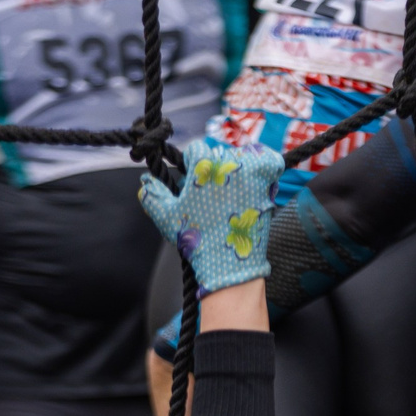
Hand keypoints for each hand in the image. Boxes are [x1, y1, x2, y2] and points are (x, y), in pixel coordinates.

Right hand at [139, 138, 284, 294]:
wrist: (229, 265)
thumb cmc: (197, 240)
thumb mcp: (166, 216)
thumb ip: (152, 194)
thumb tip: (145, 181)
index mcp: (204, 165)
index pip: (196, 149)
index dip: (192, 166)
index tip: (194, 183)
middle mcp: (229, 162)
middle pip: (219, 154)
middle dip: (214, 169)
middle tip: (213, 194)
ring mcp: (252, 172)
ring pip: (243, 156)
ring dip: (237, 168)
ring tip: (233, 192)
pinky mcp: (268, 184)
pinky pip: (270, 161)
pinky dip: (264, 165)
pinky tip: (255, 178)